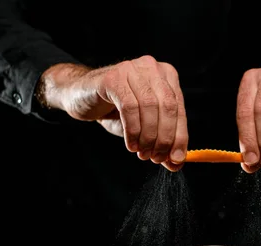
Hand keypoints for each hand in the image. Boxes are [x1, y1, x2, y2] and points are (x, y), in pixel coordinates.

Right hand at [38, 56, 187, 171]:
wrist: (80, 95)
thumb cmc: (116, 110)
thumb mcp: (144, 127)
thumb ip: (162, 142)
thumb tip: (177, 163)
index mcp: (167, 75)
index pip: (179, 109)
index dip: (180, 137)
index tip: (176, 160)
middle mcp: (152, 67)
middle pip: (168, 106)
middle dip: (164, 138)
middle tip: (156, 158)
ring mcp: (132, 68)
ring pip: (149, 106)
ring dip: (148, 136)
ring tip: (142, 153)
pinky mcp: (113, 77)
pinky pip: (129, 107)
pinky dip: (133, 130)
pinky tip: (131, 144)